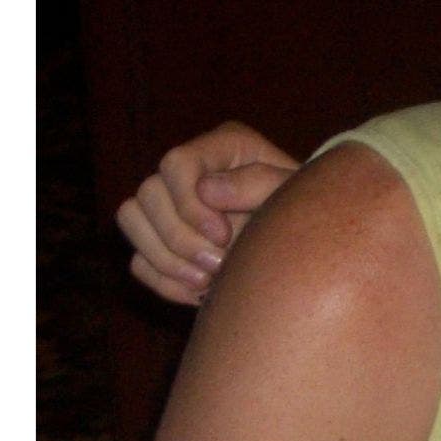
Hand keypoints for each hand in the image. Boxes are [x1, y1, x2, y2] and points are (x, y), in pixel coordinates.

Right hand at [115, 122, 300, 304]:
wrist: (308, 254)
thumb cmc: (307, 216)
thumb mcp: (295, 196)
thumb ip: (260, 183)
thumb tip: (205, 189)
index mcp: (223, 149)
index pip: (176, 163)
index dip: (189, 203)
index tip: (223, 236)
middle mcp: (190, 172)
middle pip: (147, 194)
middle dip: (179, 238)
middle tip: (219, 265)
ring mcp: (170, 206)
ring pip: (131, 220)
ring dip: (166, 259)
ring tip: (210, 280)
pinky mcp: (163, 243)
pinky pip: (138, 260)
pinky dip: (165, 281)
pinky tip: (202, 292)